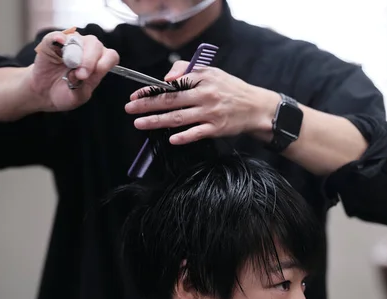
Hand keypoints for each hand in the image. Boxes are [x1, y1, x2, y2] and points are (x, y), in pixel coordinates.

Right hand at [29, 30, 119, 111]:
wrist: (44, 93)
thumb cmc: (65, 93)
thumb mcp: (76, 97)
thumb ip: (81, 87)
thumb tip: (77, 72)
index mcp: (98, 63)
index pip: (111, 56)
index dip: (104, 64)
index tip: (91, 76)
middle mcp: (88, 49)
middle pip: (96, 45)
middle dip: (89, 61)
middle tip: (80, 75)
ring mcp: (71, 42)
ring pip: (78, 39)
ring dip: (74, 53)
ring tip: (67, 66)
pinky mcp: (53, 41)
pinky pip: (56, 36)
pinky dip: (57, 39)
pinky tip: (57, 44)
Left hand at [124, 60, 278, 144]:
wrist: (256, 107)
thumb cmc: (231, 89)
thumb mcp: (212, 72)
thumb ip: (188, 70)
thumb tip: (166, 78)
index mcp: (202, 78)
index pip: (172, 84)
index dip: (151, 90)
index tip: (136, 96)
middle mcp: (205, 95)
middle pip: (171, 101)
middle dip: (147, 105)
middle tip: (130, 110)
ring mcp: (210, 113)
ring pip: (178, 118)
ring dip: (157, 121)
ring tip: (140, 123)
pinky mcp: (216, 128)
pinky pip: (196, 133)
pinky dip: (183, 137)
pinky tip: (170, 139)